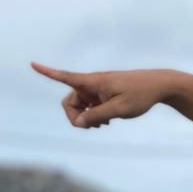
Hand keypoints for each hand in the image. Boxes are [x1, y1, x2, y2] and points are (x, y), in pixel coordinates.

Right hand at [30, 63, 174, 128]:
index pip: (65, 76)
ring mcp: (98, 89)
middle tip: (92, 127)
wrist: (160, 86)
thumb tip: (77, 123)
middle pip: (70, 102)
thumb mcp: (119, 109)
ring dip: (86, 118)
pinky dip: (94, 115)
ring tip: (103, 125)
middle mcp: (92, 83)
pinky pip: (90, 106)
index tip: (32, 64)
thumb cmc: (141, 94)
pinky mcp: (104, 94)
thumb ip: (96, 117)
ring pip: (80, 106)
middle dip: (76, 117)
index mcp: (94, 81)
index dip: (47, 72)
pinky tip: (107, 121)